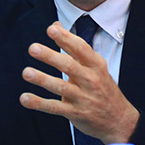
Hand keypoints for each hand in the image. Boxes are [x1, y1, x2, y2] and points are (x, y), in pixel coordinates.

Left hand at [20, 21, 139, 143]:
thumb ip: (74, 47)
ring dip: (42, 79)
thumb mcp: (95, 66)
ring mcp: (83, 97)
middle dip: (50, 56)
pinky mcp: (75, 113)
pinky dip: (39, 103)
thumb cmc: (103, 88)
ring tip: (27, 72)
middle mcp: (90, 80)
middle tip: (33, 48)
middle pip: (69, 66)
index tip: (51, 29)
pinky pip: (54, 108)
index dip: (66, 38)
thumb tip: (56, 25)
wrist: (119, 120)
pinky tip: (25, 98)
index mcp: (96, 65)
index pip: (81, 48)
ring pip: (60, 87)